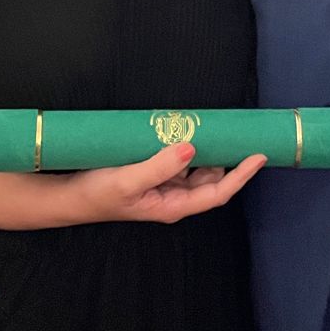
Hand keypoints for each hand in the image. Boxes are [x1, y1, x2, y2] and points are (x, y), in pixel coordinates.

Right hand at [65, 143, 265, 224]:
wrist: (71, 195)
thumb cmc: (98, 194)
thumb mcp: (128, 181)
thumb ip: (159, 166)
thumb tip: (191, 148)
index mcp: (173, 205)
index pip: (217, 193)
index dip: (240, 176)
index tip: (258, 156)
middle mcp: (174, 196)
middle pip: (211, 177)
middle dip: (226, 156)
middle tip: (238, 131)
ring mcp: (165, 183)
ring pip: (197, 165)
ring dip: (206, 147)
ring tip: (214, 125)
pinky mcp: (154, 171)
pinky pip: (179, 156)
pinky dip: (187, 143)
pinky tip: (186, 127)